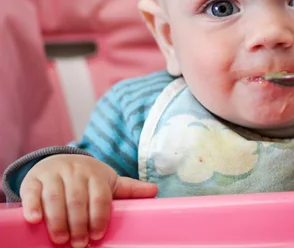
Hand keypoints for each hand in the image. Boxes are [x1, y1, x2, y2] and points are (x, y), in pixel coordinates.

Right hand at [20, 154, 157, 246]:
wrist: (60, 160)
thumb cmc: (88, 177)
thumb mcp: (109, 181)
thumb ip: (129, 189)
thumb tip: (155, 191)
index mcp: (96, 174)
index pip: (99, 196)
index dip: (99, 217)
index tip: (97, 235)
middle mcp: (75, 172)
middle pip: (77, 200)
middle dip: (78, 224)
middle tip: (79, 244)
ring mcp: (53, 174)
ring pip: (55, 198)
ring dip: (57, 221)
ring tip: (61, 239)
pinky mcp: (33, 179)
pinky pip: (32, 192)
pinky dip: (32, 206)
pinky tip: (35, 220)